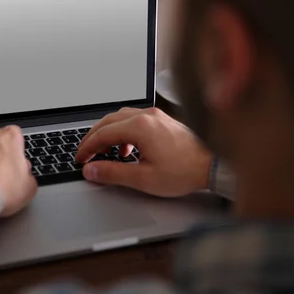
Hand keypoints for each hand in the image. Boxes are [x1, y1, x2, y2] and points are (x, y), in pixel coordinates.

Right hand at [76, 107, 212, 196]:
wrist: (213, 165)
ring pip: (120, 118)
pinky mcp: (162, 120)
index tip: (80, 159)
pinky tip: (126, 149)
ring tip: (103, 152)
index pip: (102, 134)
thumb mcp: (143, 178)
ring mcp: (155, 116)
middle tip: (85, 154)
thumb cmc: (184, 171)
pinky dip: (123, 132)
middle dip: (93, 138)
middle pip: (108, 121)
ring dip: (108, 133)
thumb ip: (113, 173)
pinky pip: (134, 120)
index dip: (87, 147)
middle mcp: (146, 116)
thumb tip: (91, 170)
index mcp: (139, 126)